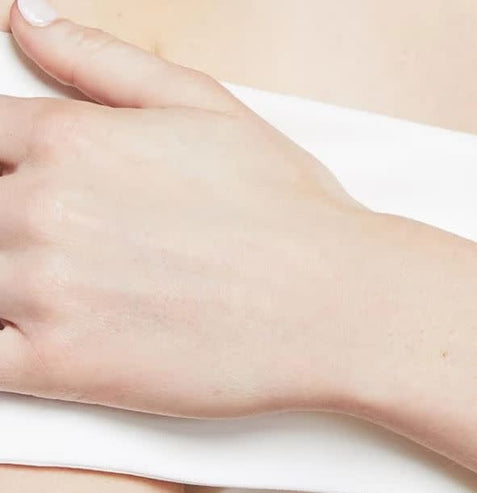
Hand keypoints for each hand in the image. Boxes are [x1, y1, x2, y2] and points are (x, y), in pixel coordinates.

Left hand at [0, 1, 370, 417]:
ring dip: (5, 287)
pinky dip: (0, 351)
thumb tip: (20, 17)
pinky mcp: (65, 368)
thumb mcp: (206, 107)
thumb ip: (102, 59)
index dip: (0, 167)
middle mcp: (42, 210)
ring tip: (64, 292)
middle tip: (62, 247)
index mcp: (69, 141)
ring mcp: (46, 293)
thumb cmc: (288, 211)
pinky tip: (33, 345)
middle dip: (6, 228)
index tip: (25, 191)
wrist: (337, 304)